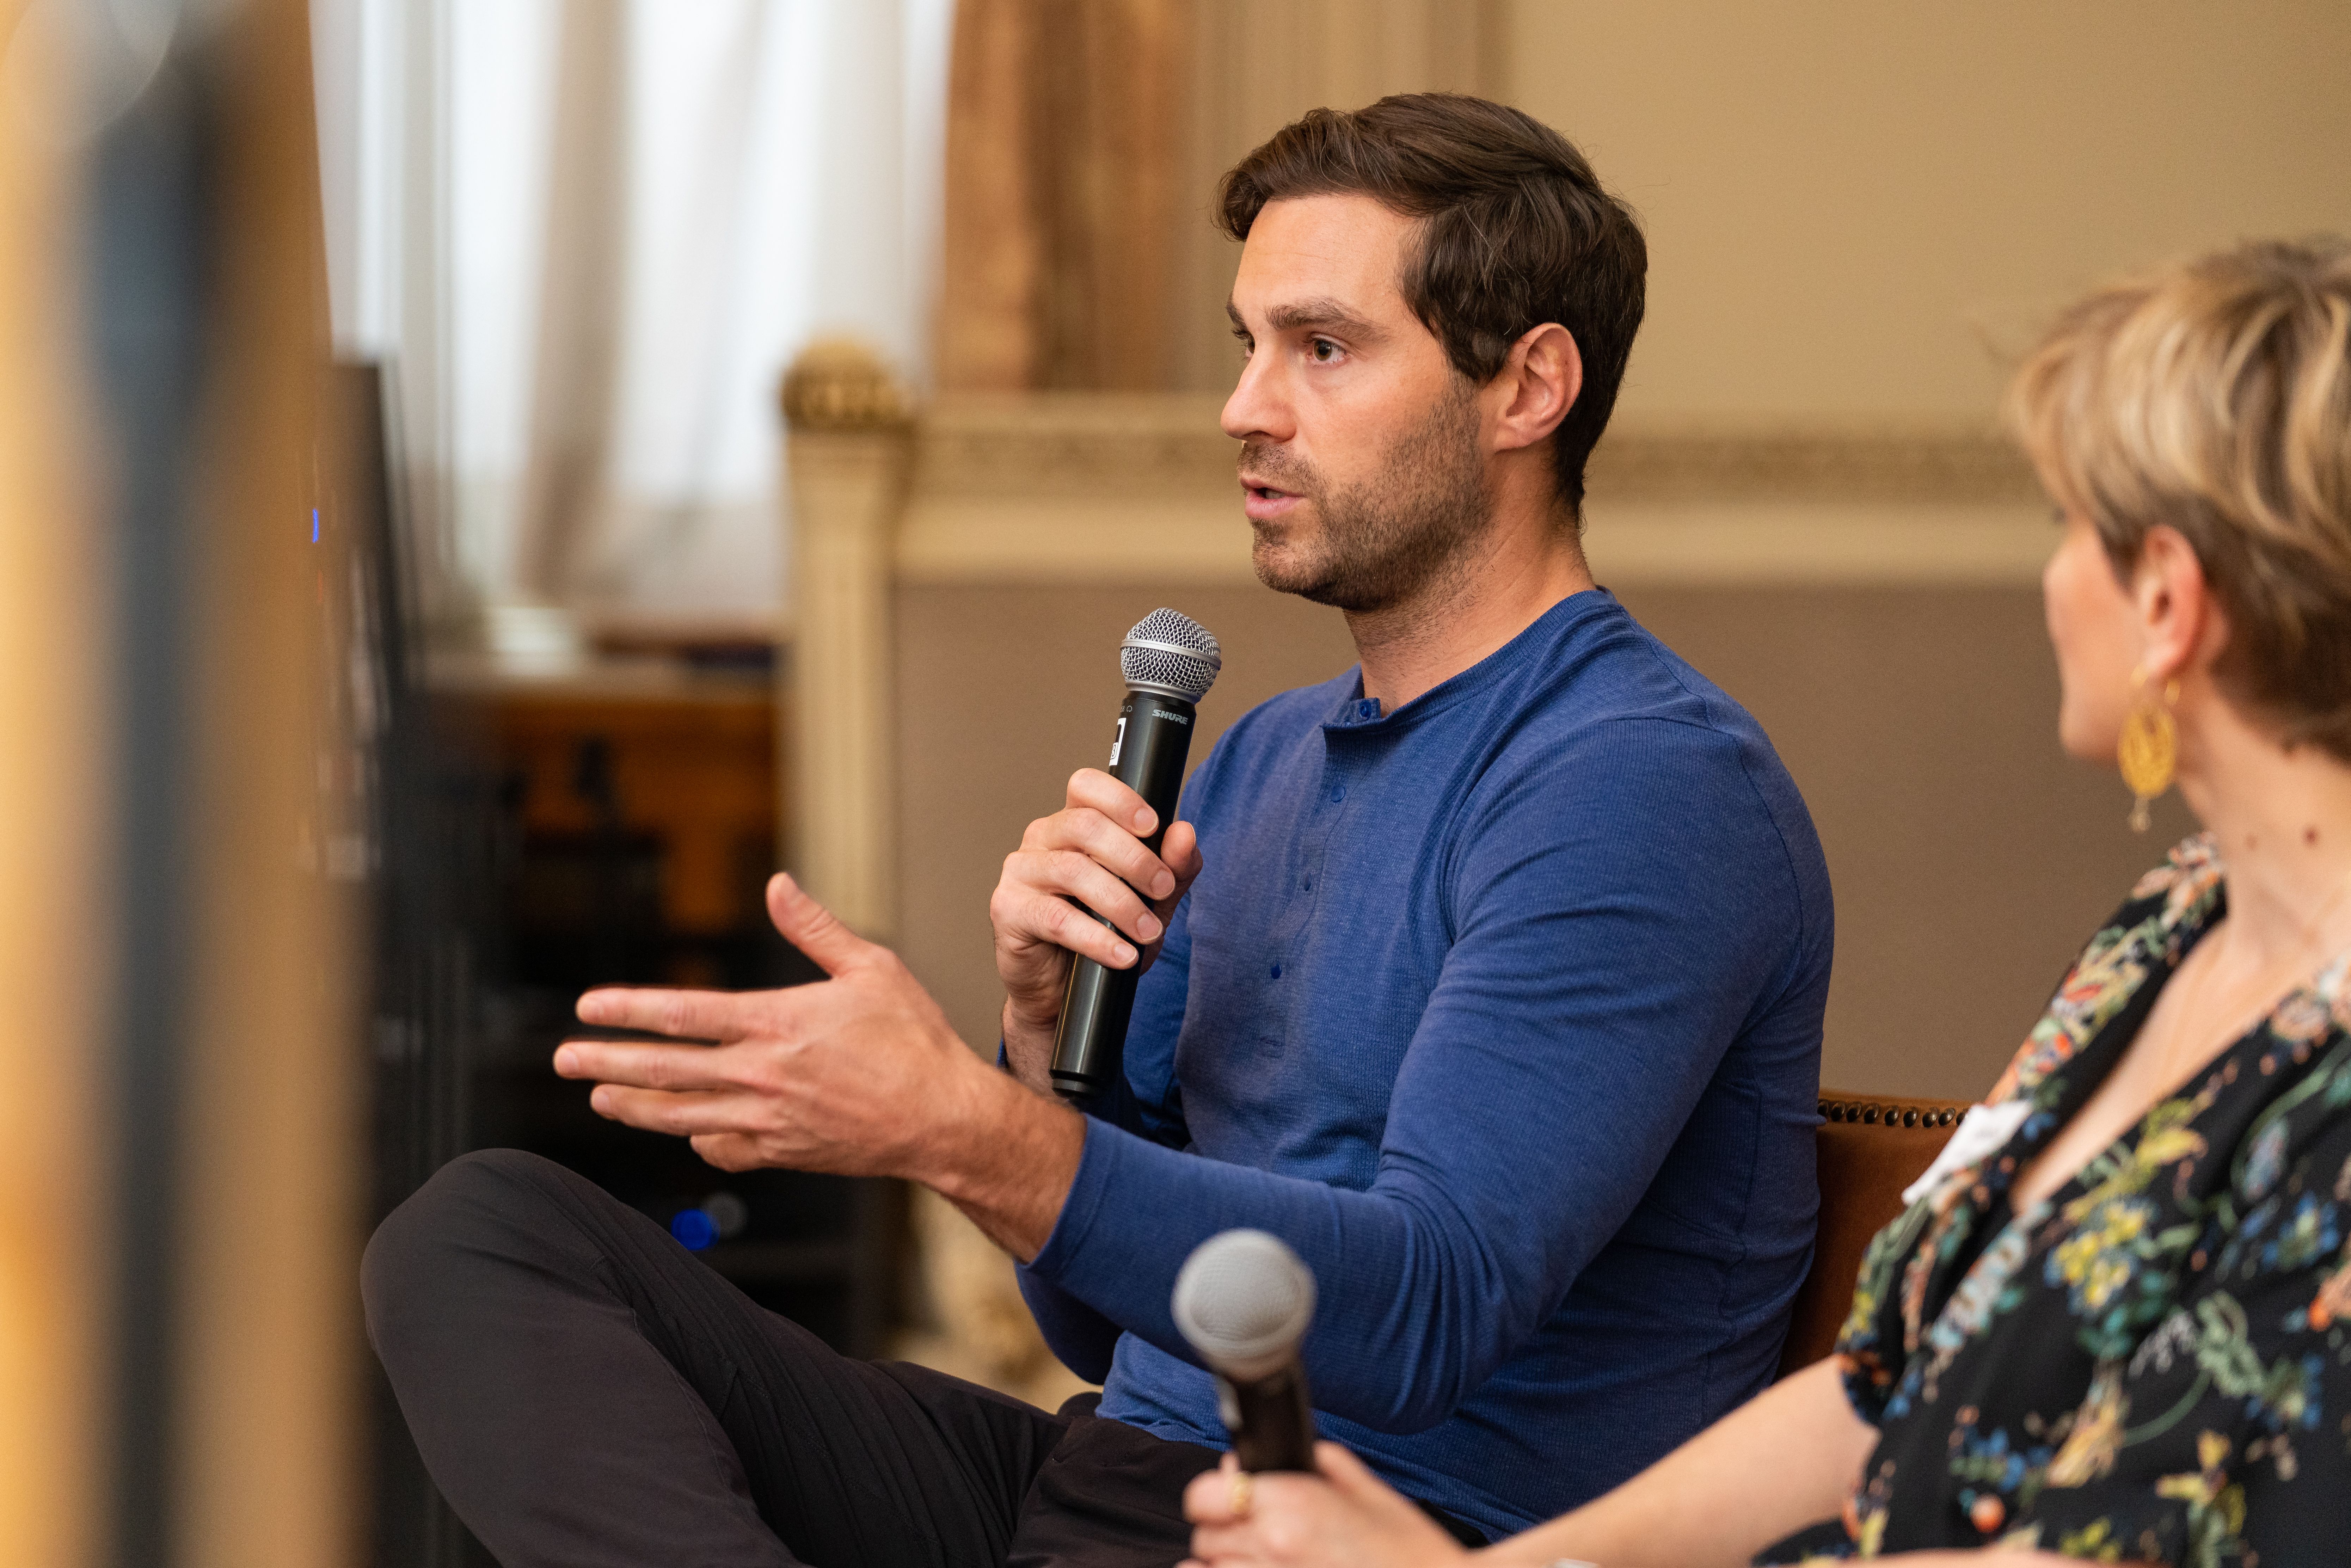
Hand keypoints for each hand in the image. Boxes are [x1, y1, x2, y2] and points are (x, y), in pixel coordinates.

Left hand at [553, 874, 1001, 1181]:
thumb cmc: (914, 1039)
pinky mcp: (783, 1153)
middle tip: (564, 1059)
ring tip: (600, 1098)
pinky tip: (684, 1128)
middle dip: (607, 1064)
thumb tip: (777, 885)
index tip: (588, 1008)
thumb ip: (814, 928)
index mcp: (778, 1023)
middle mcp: (764, 1075)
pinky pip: (723, 1148)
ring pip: (681, 1115)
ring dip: (633, 1107)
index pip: (682, 1013)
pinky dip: (697, 1137)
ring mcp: (769, 1120)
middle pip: (665, 1070)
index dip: (628, 1010)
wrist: (943, 1118)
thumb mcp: (872, 968)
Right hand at [991, 767, 1203, 1075]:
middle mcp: (1042, 838)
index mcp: (1073, 823)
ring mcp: (1021, 872)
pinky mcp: (1009, 910)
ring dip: (1121, 902)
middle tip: (1163, 888)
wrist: (1062, 989)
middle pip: (1085, 825)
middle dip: (1135, 858)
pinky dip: (1096, 938)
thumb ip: (1172, 867)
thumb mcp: (1150, 901)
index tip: (1153, 825)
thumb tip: (1185, 834)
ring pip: (1072, 870)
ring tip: (1148, 931)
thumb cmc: (1103, 934)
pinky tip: (1122, 954)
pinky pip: (1056, 918)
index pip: (1087, 786)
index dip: (1120, 799)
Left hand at [1182, 1446, 1470, 1567]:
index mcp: (1293, 1505)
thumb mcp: (1373, 1496)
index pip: (1205, 1493)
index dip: (1217, 1495)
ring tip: (1265, 1565)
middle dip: (1226, 1535)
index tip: (1233, 1501)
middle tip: (1260, 1539)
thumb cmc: (1414, 1556)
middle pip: (1205, 1539)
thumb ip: (1322, 1467)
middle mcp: (1271, 1547)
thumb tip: (1280, 1457)